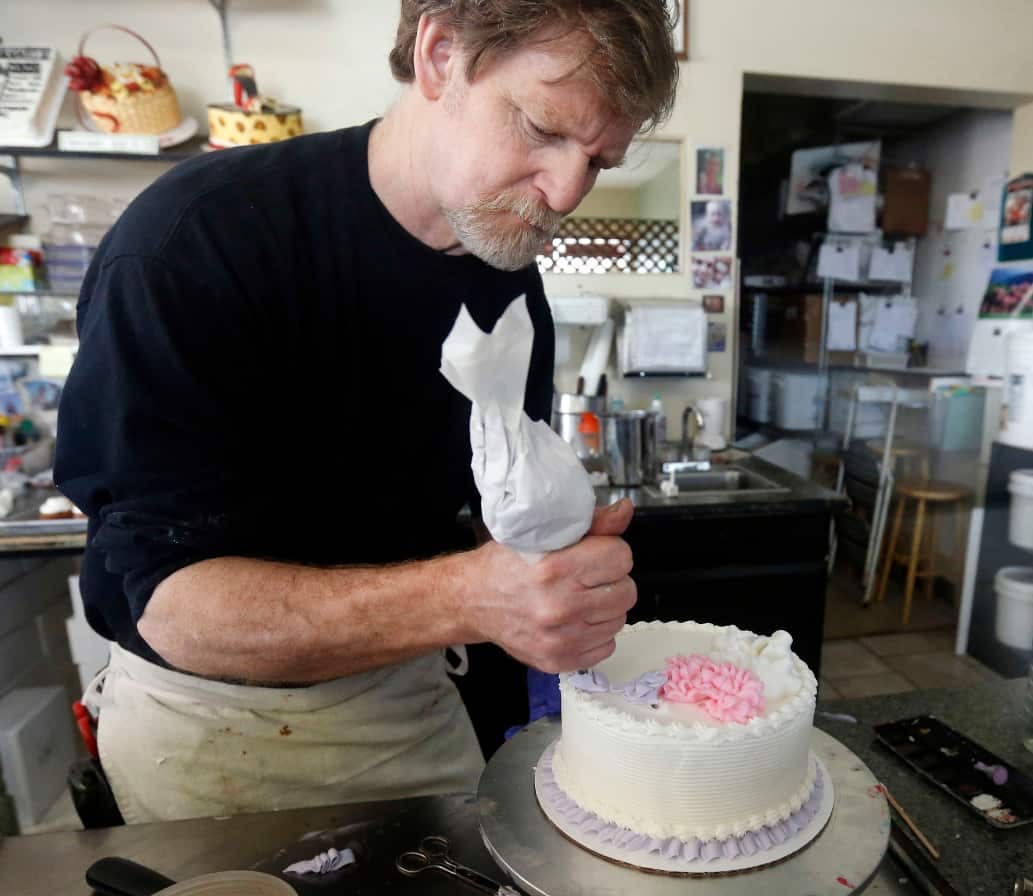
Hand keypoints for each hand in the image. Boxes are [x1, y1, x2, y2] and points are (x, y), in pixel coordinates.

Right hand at [459, 499, 635, 672]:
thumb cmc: (506, 564)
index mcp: (556, 569)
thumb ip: (590, 523)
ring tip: (580, 597)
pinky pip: (606, 646)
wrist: (473, 600)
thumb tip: (624, 511)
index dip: (611, 551)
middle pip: (626, 591)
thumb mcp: (542, 533)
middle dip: (612, 579)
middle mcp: (559, 607)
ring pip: (619, 620)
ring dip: (605, 607)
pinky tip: (576, 619)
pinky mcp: (559, 661)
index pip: (621, 557)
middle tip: (589, 576)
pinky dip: (596, 632)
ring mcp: (560, 639)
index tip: (597, 553)